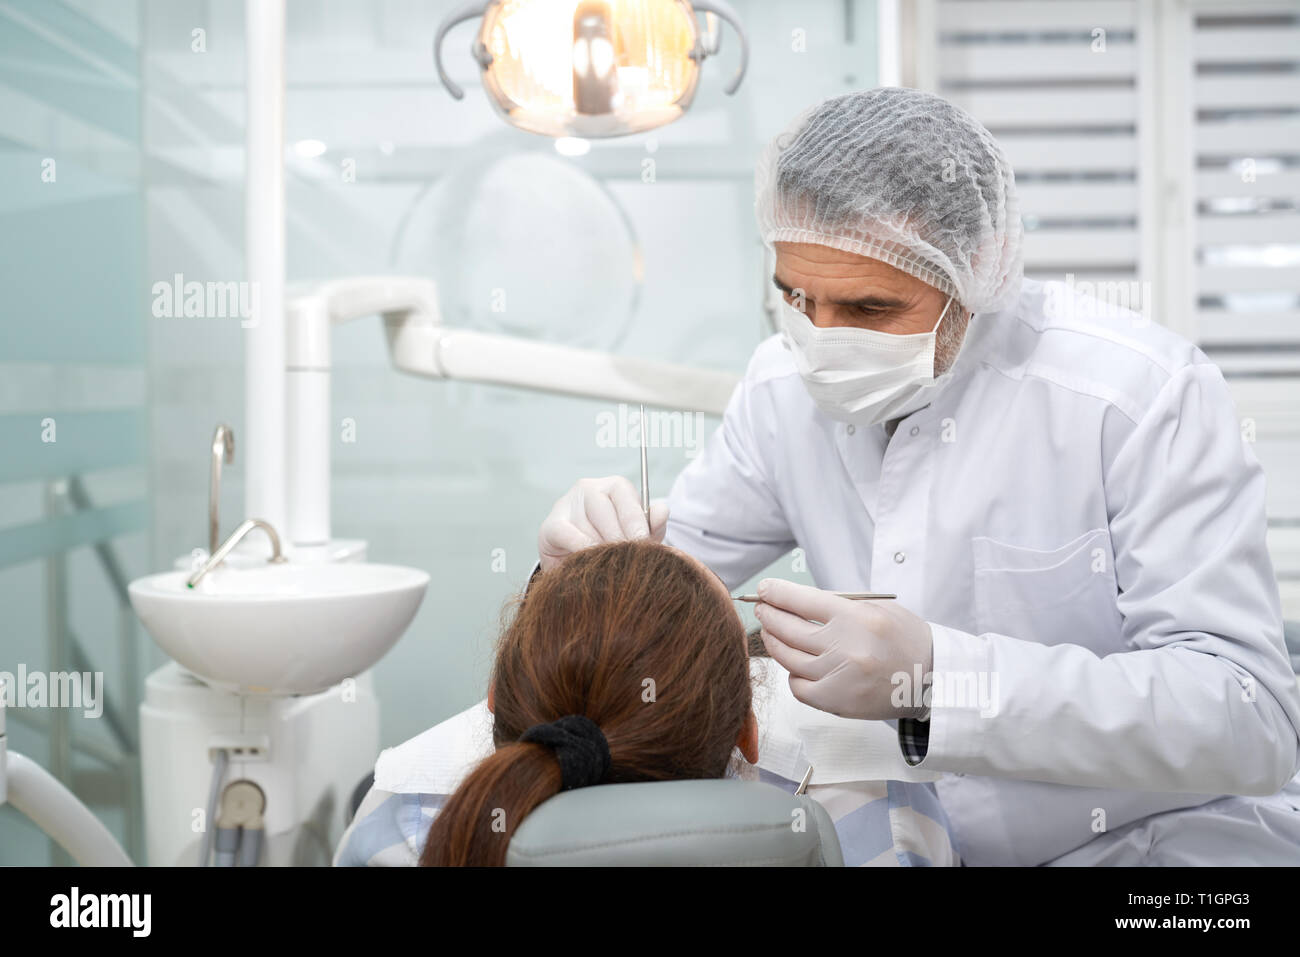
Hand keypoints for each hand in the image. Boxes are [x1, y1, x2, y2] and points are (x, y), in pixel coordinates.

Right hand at [538, 476, 669, 570]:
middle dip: (618, 536)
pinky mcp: (550, 525)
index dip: (634, 519)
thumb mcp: (638, 538)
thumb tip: (662, 511)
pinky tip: (590, 560)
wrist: (582, 569)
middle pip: (604, 507)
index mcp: (613, 487)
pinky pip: (567, 533)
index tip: (642, 542)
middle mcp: (588, 489)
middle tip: (627, 558)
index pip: (624, 492)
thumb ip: (653, 526)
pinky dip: (581, 547)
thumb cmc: (614, 547)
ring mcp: (567, 504)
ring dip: (600, 547)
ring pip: (587, 524)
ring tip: (610, 564)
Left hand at [754, 579, 933, 719]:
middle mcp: (845, 647)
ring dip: (775, 642)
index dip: (777, 593)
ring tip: (772, 632)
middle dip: (769, 615)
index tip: (764, 590)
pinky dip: (792, 675)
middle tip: (762, 609)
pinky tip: (795, 665)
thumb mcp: (877, 608)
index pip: (802, 600)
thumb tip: (795, 602)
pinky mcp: (838, 701)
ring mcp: (839, 676)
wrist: (932, 678)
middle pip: (789, 628)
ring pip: (789, 658)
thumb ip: (837, 606)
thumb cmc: (905, 639)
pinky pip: (799, 687)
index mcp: (856, 617)